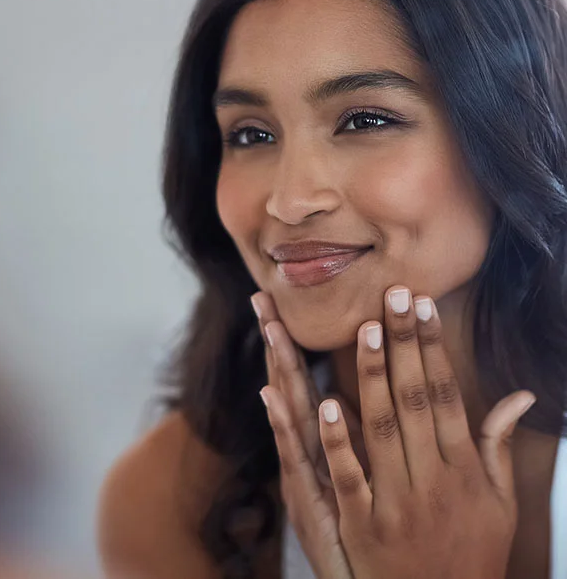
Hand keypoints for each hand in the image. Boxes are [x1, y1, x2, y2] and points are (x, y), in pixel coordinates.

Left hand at [259, 285, 535, 578]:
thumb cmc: (472, 553)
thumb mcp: (500, 504)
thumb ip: (499, 446)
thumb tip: (521, 397)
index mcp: (464, 469)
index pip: (446, 395)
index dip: (433, 349)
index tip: (423, 306)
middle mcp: (433, 480)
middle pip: (415, 399)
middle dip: (405, 344)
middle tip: (393, 295)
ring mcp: (397, 502)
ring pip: (383, 428)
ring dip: (373, 377)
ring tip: (367, 329)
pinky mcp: (364, 525)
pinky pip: (350, 476)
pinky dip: (338, 441)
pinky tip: (327, 403)